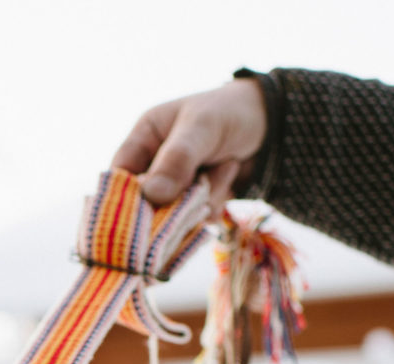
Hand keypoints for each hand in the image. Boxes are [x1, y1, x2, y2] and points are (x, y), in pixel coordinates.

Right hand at [113, 78, 267, 206]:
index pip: (119, 178)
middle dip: (174, 201)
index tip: (145, 210)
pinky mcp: (195, 204)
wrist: (274, 124)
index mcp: (143, 141)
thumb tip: (151, 194)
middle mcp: (154, 167)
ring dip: (202, 198)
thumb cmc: (230, 112)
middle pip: (145, 205)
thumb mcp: (202, 126)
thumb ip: (177, 158)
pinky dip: (215, 204)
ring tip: (226, 166)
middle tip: (199, 185)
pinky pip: (195, 220)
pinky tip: (230, 175)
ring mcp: (175, 188)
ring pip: (173, 217)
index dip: (126, 197)